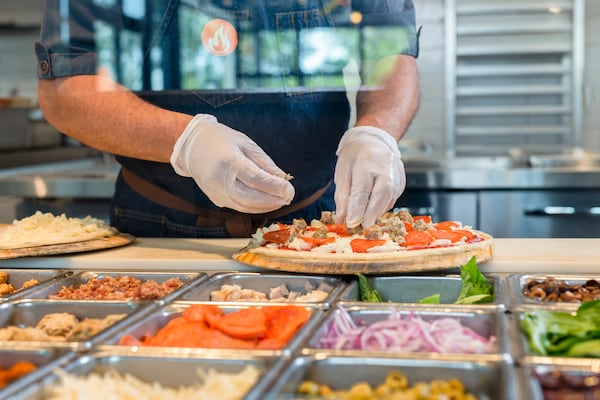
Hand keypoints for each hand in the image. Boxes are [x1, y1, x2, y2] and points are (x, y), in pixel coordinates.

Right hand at [170, 114, 294, 212]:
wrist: (191, 146)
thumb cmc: (220, 140)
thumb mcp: (246, 144)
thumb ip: (265, 163)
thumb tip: (283, 179)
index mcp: (229, 161)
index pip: (256, 179)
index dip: (275, 187)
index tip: (290, 190)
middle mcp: (220, 179)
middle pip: (250, 198)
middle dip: (272, 200)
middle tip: (287, 197)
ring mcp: (215, 191)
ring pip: (245, 206)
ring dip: (265, 206)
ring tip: (280, 200)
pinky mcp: (215, 198)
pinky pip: (238, 206)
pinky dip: (254, 206)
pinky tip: (265, 202)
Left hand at [334, 126, 404, 227]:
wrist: (374, 139)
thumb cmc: (354, 156)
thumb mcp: (342, 172)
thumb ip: (342, 196)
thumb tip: (342, 218)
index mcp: (366, 162)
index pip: (362, 190)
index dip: (357, 209)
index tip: (351, 224)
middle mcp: (385, 167)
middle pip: (381, 195)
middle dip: (371, 214)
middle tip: (361, 227)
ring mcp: (397, 173)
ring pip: (389, 198)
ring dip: (377, 212)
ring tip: (365, 220)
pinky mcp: (402, 181)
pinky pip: (393, 198)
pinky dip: (383, 207)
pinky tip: (374, 209)